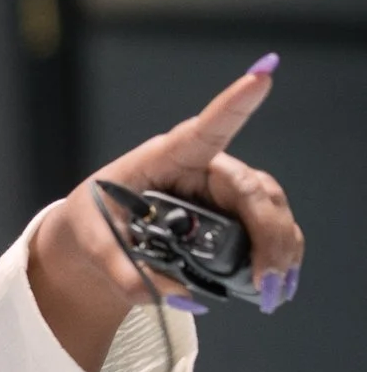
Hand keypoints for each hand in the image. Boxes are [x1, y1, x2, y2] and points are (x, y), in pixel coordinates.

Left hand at [27, 56, 306, 368]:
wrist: (94, 236)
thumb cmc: (92, 224)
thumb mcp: (94, 248)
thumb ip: (126, 273)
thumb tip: (179, 296)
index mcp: (163, 158)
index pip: (203, 130)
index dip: (234, 104)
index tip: (262, 75)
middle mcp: (200, 169)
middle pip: (250, 188)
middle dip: (268, 231)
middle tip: (269, 276)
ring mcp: (219, 190)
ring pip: (267, 207)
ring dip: (279, 245)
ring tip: (273, 287)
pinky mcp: (228, 213)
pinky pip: (266, 226)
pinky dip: (278, 252)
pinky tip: (279, 280)